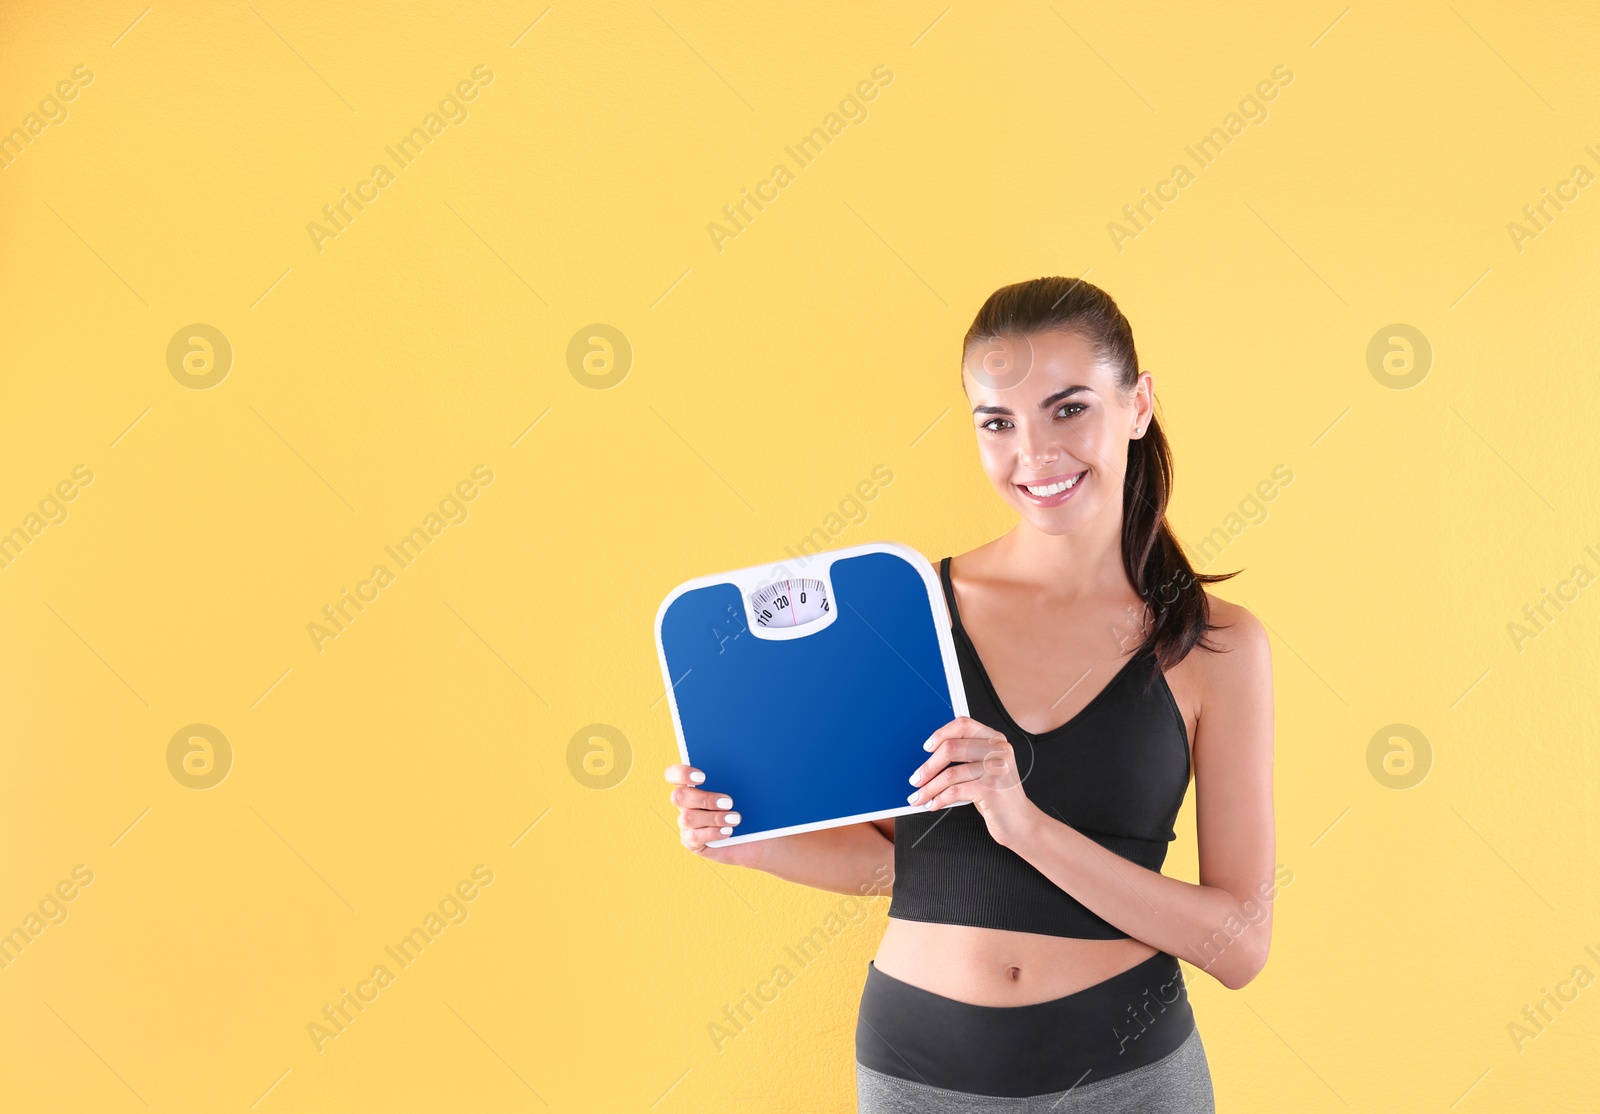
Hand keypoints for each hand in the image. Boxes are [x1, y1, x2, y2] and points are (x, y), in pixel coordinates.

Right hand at [663, 764, 765, 866]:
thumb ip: (735, 779)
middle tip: (728, 802)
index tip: (703, 777)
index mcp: (693, 783)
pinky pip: (694, 837)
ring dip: (714, 817)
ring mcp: (687, 823)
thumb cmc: (751, 808)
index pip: (674, 774)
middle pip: (678, 796)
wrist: (758, 837)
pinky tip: (728, 831)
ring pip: (687, 818)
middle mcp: (686, 802)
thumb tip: (739, 768)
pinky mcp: (691, 842)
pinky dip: (713, 833)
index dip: (682, 774)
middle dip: (704, 799)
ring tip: (735, 819)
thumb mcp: (746, 791)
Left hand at [907, 717, 1044, 848]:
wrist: (1021, 823)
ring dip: (929, 788)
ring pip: (949, 774)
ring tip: (919, 797)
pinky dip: (939, 799)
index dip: (941, 733)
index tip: (926, 747)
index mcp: (996, 740)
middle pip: (951, 748)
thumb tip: (930, 758)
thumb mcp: (986, 770)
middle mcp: (998, 751)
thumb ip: (966, 757)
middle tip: (915, 779)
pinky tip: (933, 804)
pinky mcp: (991, 790)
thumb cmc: (998, 796)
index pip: (963, 725)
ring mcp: (996, 770)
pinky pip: (955, 791)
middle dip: (928, 767)